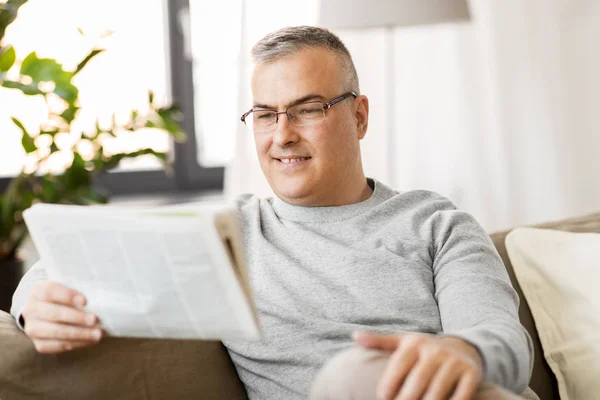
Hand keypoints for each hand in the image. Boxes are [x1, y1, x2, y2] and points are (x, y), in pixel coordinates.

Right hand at [21, 281, 102, 353]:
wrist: (47, 313)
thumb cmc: (64, 297)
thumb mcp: (67, 287)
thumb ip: (79, 288)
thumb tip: (100, 296)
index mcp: (37, 291)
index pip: (49, 292)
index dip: (67, 296)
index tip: (85, 301)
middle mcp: (31, 309)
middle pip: (53, 313)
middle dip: (76, 317)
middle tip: (94, 319)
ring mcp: (32, 328)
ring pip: (55, 332)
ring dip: (79, 334)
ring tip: (97, 334)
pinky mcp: (38, 344)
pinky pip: (56, 346)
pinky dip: (75, 343)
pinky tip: (89, 341)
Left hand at [353, 331, 482, 399]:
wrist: (462, 346)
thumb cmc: (424, 350)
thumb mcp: (402, 342)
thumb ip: (380, 341)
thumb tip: (355, 336)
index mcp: (415, 343)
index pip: (400, 363)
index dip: (390, 381)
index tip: (382, 397)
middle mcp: (435, 350)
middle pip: (418, 379)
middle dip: (407, 398)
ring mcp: (454, 362)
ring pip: (438, 391)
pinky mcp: (471, 373)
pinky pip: (462, 395)